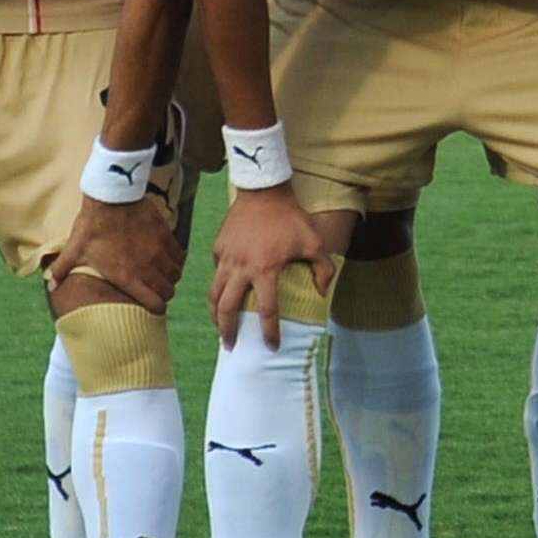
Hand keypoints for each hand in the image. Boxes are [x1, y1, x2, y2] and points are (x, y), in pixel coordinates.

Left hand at [44, 190, 183, 309]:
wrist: (112, 197)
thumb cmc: (92, 226)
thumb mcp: (75, 249)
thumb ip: (62, 269)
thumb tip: (49, 284)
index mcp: (127, 276)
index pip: (154, 303)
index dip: (155, 308)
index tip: (152, 306)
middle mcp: (148, 267)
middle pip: (169, 290)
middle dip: (164, 294)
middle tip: (157, 291)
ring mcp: (159, 251)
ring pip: (176, 273)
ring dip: (170, 277)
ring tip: (162, 275)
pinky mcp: (166, 235)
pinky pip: (179, 255)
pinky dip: (176, 260)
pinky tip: (167, 257)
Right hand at [208, 187, 341, 347]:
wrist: (263, 192)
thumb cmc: (290, 218)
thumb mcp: (313, 242)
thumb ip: (323, 268)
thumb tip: (323, 292)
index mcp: (265, 270)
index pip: (266, 310)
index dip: (270, 331)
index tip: (271, 346)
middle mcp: (241, 268)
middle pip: (227, 308)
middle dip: (228, 331)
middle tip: (231, 346)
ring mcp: (225, 258)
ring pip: (213, 294)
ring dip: (215, 314)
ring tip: (220, 327)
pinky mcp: (217, 249)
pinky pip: (215, 273)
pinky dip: (218, 287)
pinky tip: (223, 294)